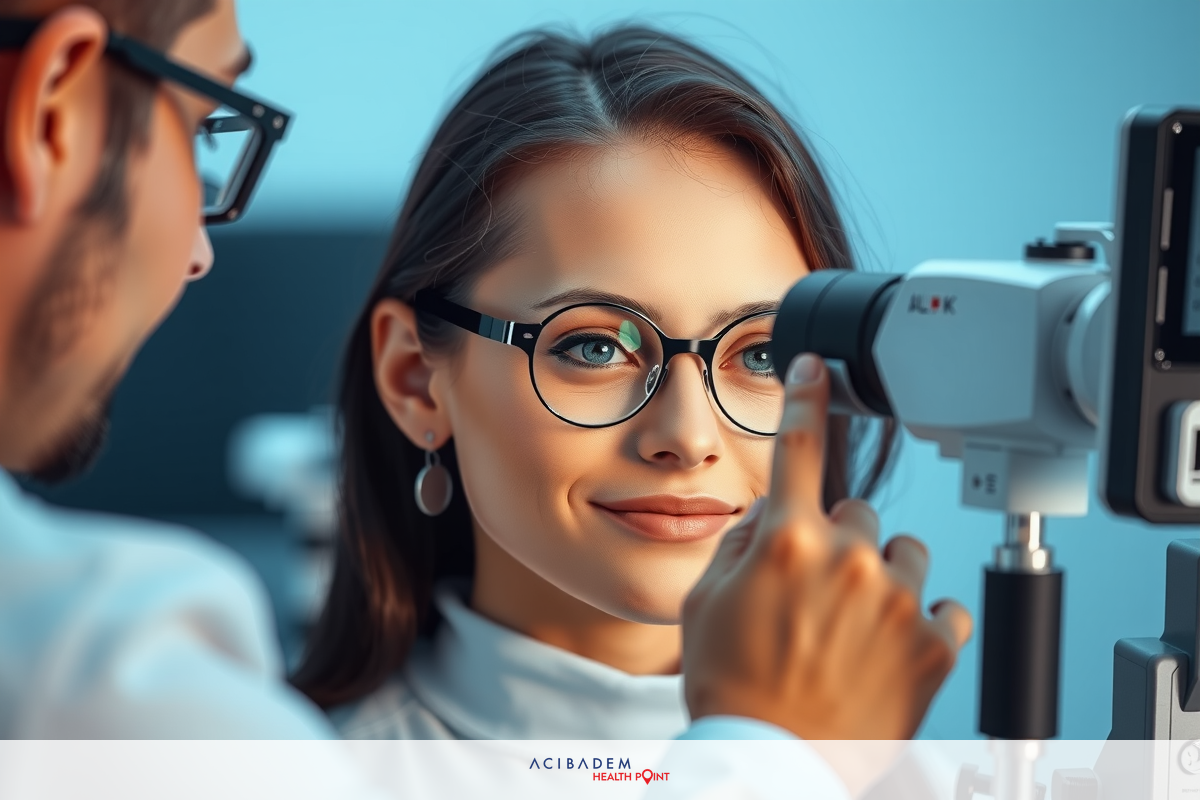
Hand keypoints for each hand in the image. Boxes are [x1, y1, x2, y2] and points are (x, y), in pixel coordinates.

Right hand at [681, 353, 971, 741]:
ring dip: (884, 576)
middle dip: (838, 540)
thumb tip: (772, 514)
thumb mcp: (706, 604)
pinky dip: (923, 621)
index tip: (816, 365)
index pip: (799, 445)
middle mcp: (847, 560)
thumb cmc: (732, 687)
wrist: (771, 761)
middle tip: (816, 594)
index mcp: (787, 542)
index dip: (806, 395)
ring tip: (853, 626)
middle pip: (857, 511)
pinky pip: (945, 606)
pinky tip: (889, 648)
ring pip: (906, 553)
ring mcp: (896, 602)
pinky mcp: (932, 645)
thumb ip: (741, 543)